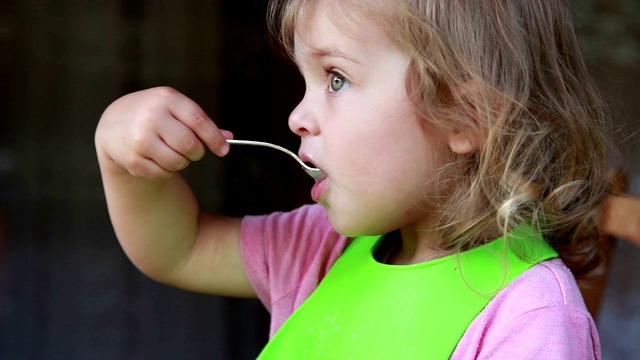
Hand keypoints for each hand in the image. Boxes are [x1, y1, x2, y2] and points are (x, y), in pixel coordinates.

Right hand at [95, 86, 231, 179]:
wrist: (114, 124)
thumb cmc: (155, 114)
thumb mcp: (175, 108)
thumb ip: (201, 122)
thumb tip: (229, 138)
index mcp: (166, 99)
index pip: (198, 121)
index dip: (214, 138)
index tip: (224, 150)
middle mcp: (151, 117)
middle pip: (190, 145)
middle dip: (197, 152)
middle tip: (192, 150)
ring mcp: (140, 139)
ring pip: (179, 162)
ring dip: (182, 161)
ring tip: (171, 150)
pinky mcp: (133, 160)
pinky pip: (164, 173)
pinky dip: (166, 170)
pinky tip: (156, 157)